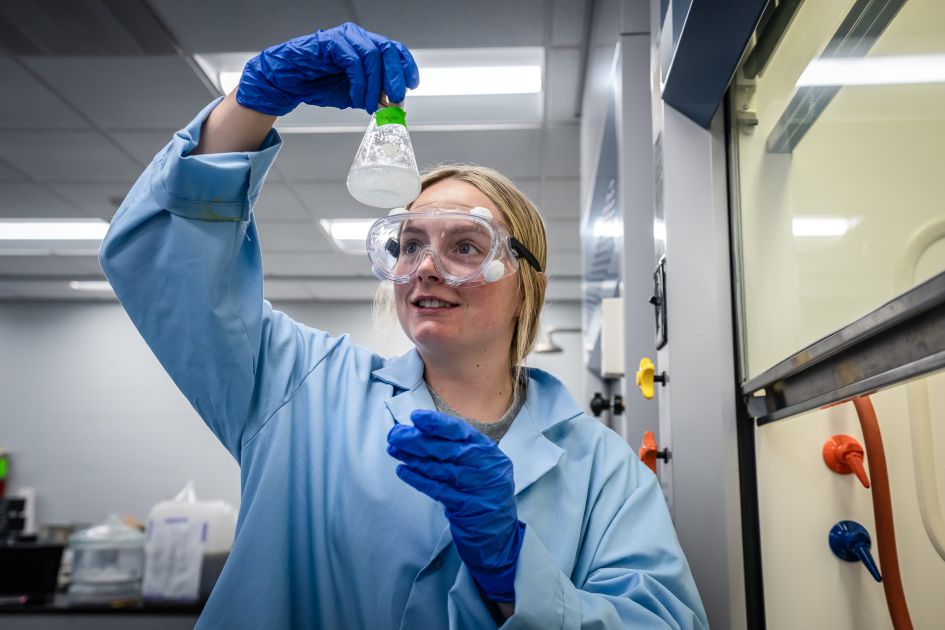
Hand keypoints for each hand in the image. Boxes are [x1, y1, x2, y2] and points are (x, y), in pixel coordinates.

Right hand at [237, 22, 419, 115]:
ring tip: (370, 105)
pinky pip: (354, 61)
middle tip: (396, 99)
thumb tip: (393, 106)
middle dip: (395, 77)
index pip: (395, 50)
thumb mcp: (355, 95)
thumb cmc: (319, 85)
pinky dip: (359, 83)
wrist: (290, 82)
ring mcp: (345, 37)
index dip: (406, 66)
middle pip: (388, 50)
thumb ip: (374, 96)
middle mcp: (358, 38)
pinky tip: (357, 98)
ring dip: (375, 85)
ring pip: (372, 56)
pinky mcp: (331, 42)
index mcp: (367, 47)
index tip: (411, 85)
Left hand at [387, 410, 524, 602]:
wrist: (497, 536)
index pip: (462, 432)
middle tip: (396, 435)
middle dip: (418, 440)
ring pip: (441, 468)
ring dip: (414, 458)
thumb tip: (422, 432)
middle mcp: (488, 468)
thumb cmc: (483, 496)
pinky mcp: (468, 507)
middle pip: (448, 449)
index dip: (437, 424)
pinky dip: (419, 479)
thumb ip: (459, 451)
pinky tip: (403, 470)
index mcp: (490, 453)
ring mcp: (479, 488)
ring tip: (394, 449)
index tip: (415, 417)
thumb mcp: (479, 468)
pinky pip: (438, 490)